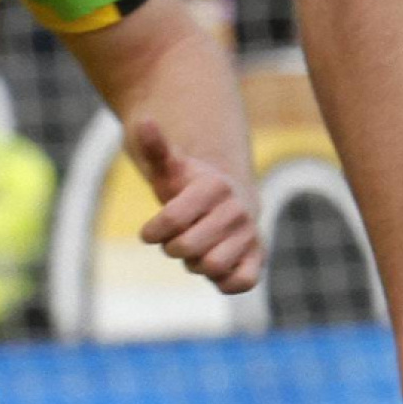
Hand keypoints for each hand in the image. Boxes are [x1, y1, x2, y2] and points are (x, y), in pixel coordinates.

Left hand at [128, 117, 261, 290]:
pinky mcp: (258, 259)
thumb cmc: (187, 188)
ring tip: (196, 249)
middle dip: (172, 248)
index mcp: (215, 186)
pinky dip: (221, 281)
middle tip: (176, 239)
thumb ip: (155, 148)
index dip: (152, 232)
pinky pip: (240, 283)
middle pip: (186, 247)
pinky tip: (214, 267)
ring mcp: (251, 235)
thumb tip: (144, 120)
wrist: (223, 205)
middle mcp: (238, 210)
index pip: (171, 220)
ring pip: (210, 266)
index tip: (149, 232)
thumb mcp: (168, 168)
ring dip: (194, 264)